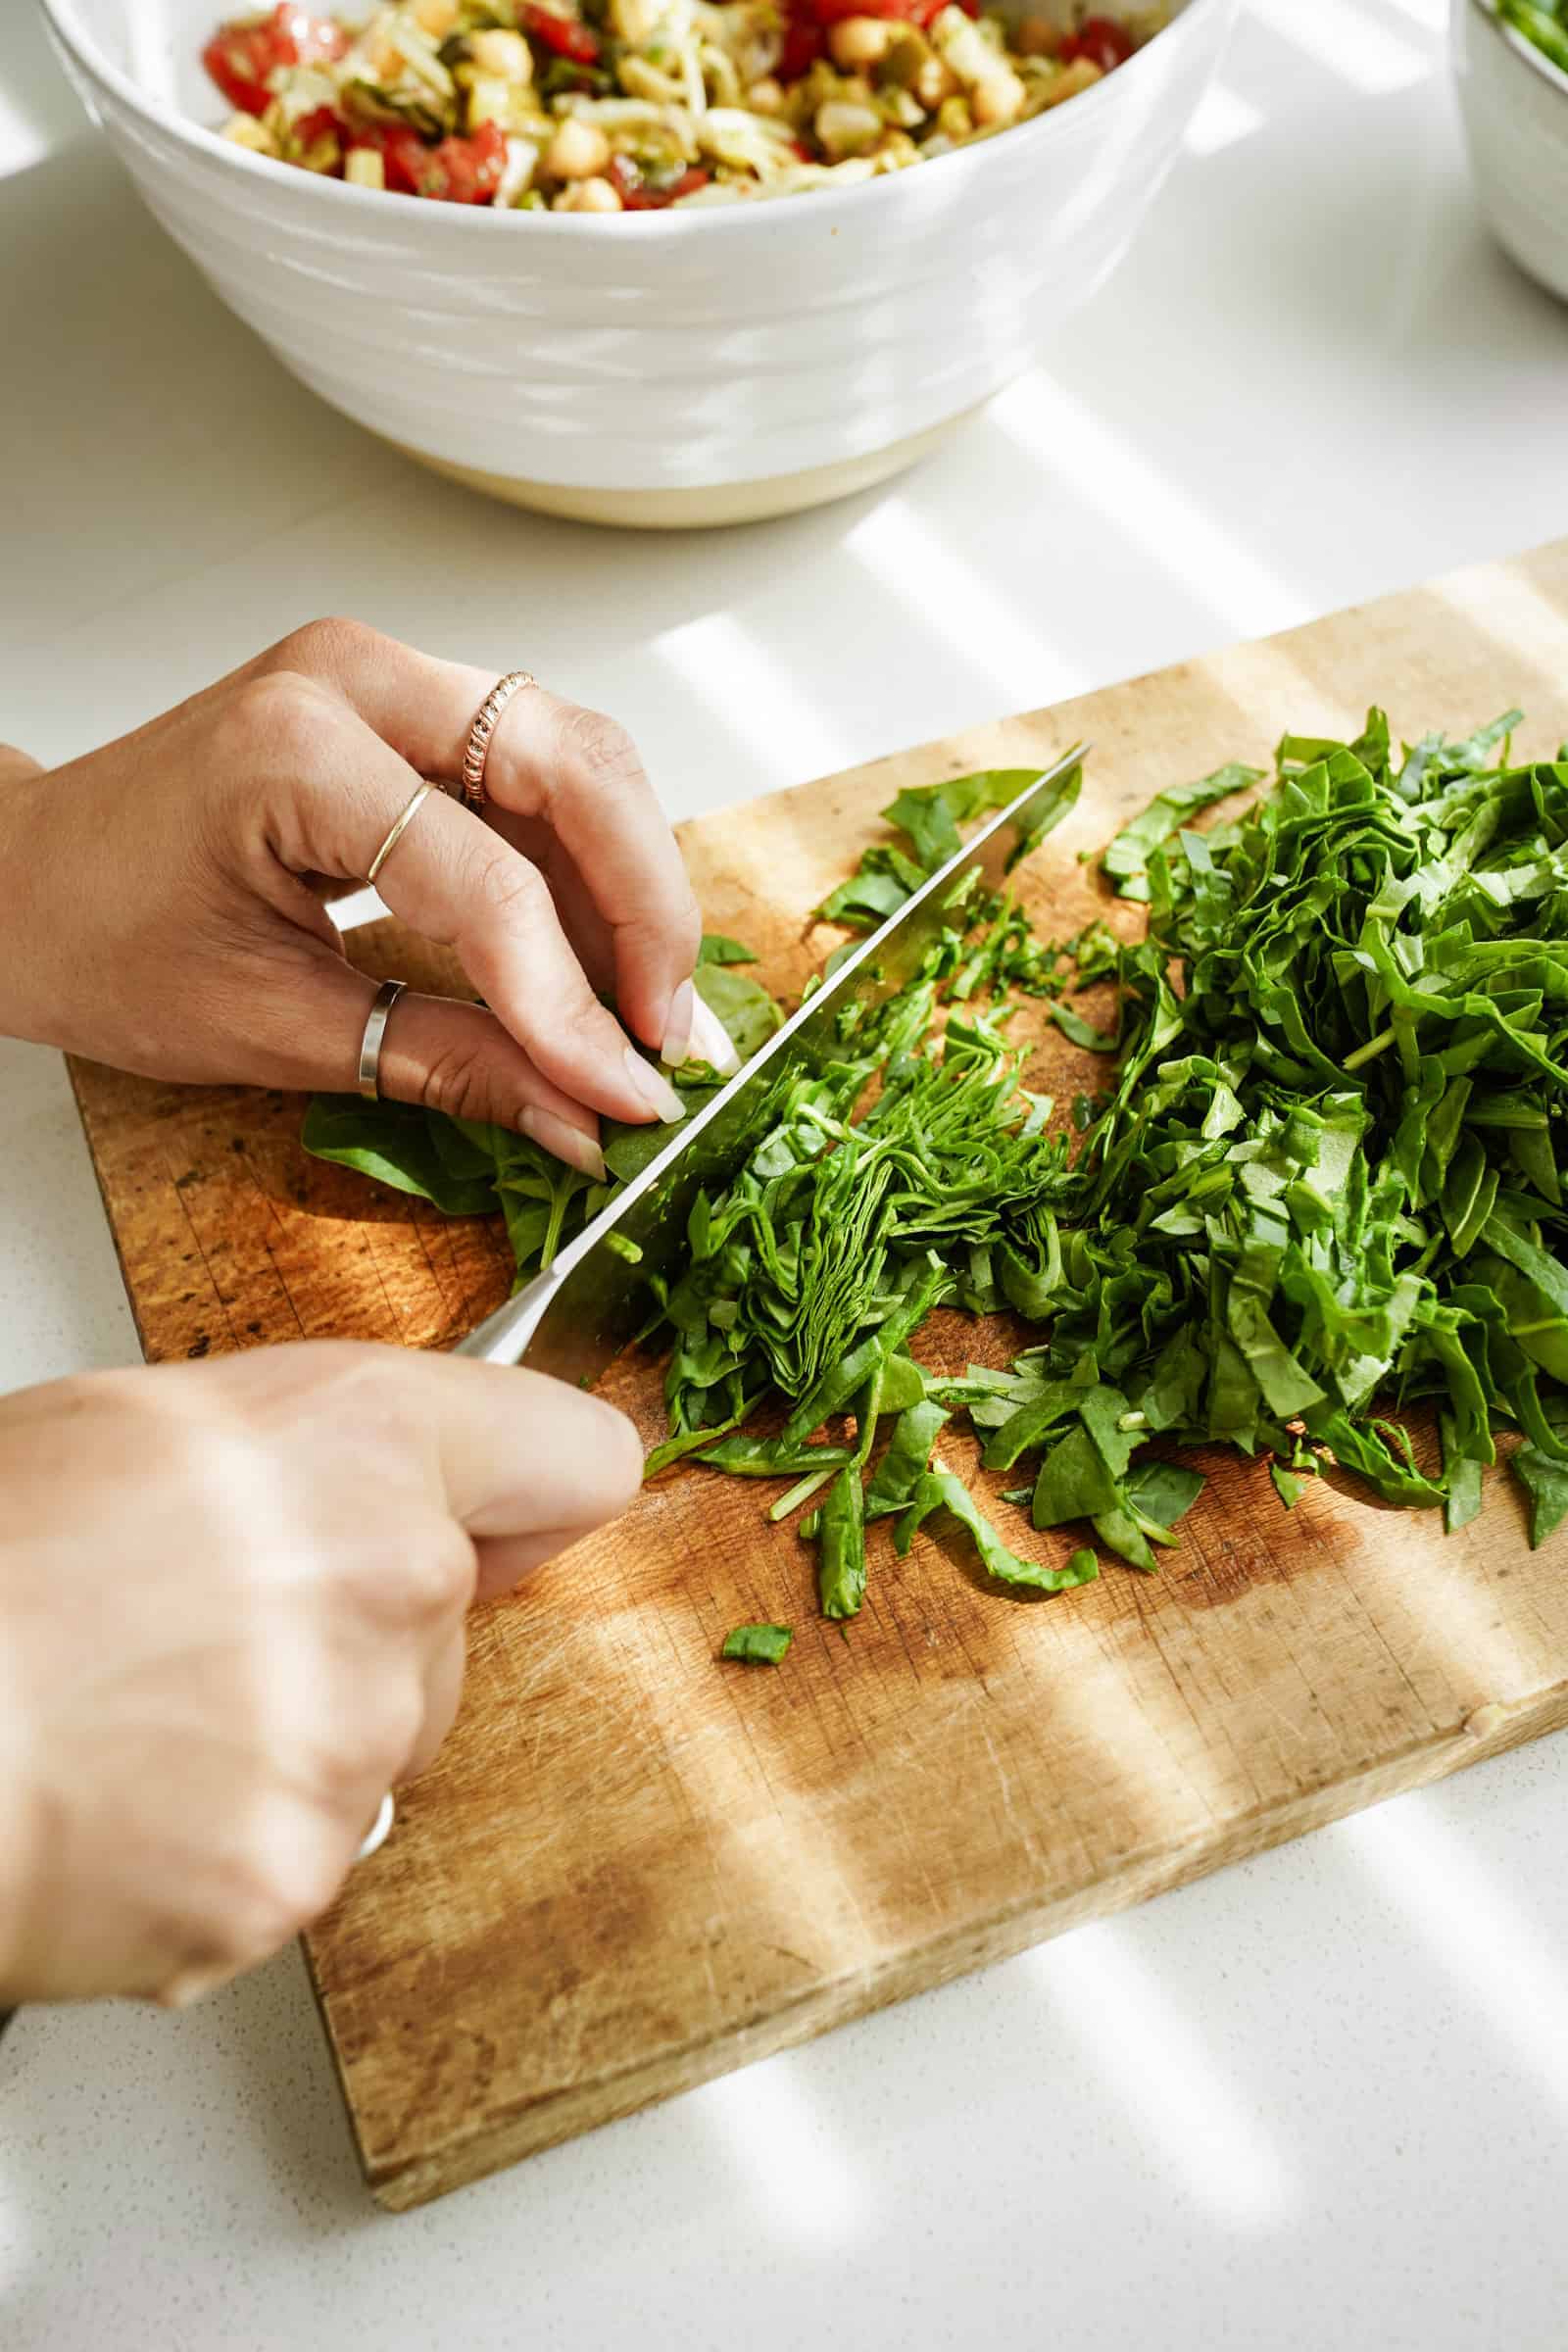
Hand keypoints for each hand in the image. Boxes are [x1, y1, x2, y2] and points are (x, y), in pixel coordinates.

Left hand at [0, 621, 736, 1177]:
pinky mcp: (405, 709)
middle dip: (647, 912)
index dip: (575, 1004)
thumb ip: (449, 1066)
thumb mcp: (272, 1029)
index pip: (492, 884)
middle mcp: (354, 679)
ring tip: (641, 1010)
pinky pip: (537, 775)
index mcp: (296, 749)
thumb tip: (581, 1116)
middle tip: (668, 1033)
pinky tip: (595, 959)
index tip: (628, 1092)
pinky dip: (583, 869)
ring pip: (577, 762)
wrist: (24, 883)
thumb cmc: (99, 937)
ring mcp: (385, 680)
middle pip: (576, 771)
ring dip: (628, 888)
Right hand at [0, 1343, 640, 2005]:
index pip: (572, 1457)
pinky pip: (305, 1852)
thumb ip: (317, 1451)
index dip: (528, 1491)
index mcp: (359, 1441)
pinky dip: (231, 1843)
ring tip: (145, 1716)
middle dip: (362, 1629)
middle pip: (452, 1621)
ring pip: (380, 1743)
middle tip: (209, 1630)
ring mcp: (353, 1741)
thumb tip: (391, 1486)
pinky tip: (135, 1803)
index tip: (501, 1516)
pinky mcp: (297, 1874)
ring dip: (294, 1740)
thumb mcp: (148, 1429)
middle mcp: (390, 1580)